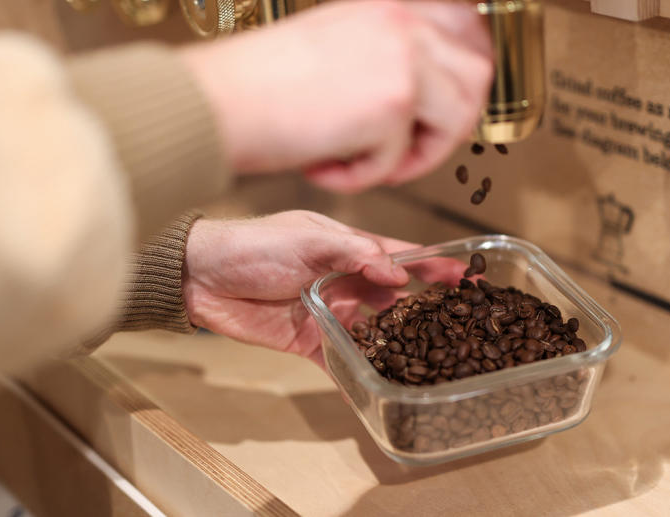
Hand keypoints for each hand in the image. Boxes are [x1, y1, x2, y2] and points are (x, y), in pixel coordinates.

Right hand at [179, 0, 492, 191]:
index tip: (456, 99)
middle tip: (413, 146)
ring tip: (365, 162)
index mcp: (388, 4)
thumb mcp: (337, 45)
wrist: (216, 103)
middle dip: (452, 122)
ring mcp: (403, 58)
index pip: (465, 24)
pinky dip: (366, 177)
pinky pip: (405, 158)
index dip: (470, 67)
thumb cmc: (259, 84)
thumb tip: (429, 93)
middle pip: (477, 73)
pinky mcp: (394, 102)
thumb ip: (386, 57)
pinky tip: (327, 164)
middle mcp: (402, 20)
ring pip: (455, 119)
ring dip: (415, 154)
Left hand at [181, 211, 460, 364]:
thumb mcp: (307, 239)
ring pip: (376, 330)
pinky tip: (382, 386)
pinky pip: (343, 360)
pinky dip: (361, 373)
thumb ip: (354, 253)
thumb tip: (398, 273)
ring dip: (401, 342)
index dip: (435, 266)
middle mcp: (348, 282)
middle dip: (427, 308)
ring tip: (434, 358)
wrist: (201, 276)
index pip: (402, 257)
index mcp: (350, 250)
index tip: (468, 276)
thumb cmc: (253, 245)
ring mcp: (332, 313)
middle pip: (396, 297)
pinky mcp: (311, 341)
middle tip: (462, 323)